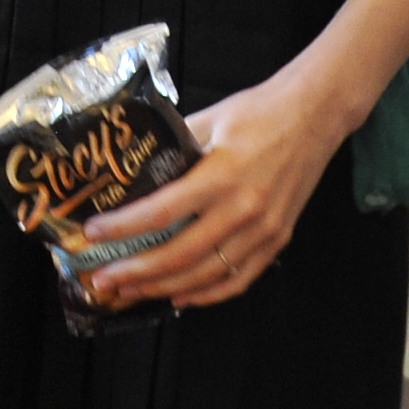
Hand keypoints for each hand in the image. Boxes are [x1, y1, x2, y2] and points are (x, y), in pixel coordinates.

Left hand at [81, 74, 352, 312]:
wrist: (315, 116)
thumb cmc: (259, 111)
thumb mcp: (210, 118)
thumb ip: (173, 144)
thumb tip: (134, 163)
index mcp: (222, 174)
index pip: (161, 212)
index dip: (123, 228)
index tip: (92, 234)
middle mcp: (243, 209)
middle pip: (179, 254)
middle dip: (135, 272)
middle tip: (102, 279)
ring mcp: (264, 230)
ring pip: (206, 275)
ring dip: (164, 288)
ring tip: (130, 291)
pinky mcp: (278, 240)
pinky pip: (239, 278)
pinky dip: (207, 294)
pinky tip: (180, 296)